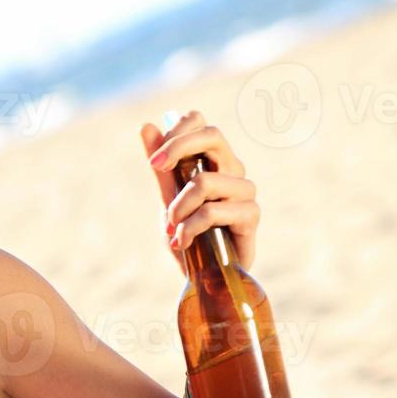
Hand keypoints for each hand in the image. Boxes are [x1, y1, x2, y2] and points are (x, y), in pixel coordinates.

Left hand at [139, 110, 260, 273]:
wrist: (206, 275)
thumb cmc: (190, 234)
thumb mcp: (168, 198)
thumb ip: (161, 167)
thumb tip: (145, 126)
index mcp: (214, 159)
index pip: (201, 122)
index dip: (176, 131)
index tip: (155, 160)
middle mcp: (233, 169)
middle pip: (212, 135)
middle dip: (177, 148)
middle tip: (157, 168)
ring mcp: (245, 191)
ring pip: (206, 180)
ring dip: (179, 206)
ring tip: (172, 228)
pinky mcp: (251, 215)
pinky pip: (213, 212)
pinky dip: (189, 227)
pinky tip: (182, 241)